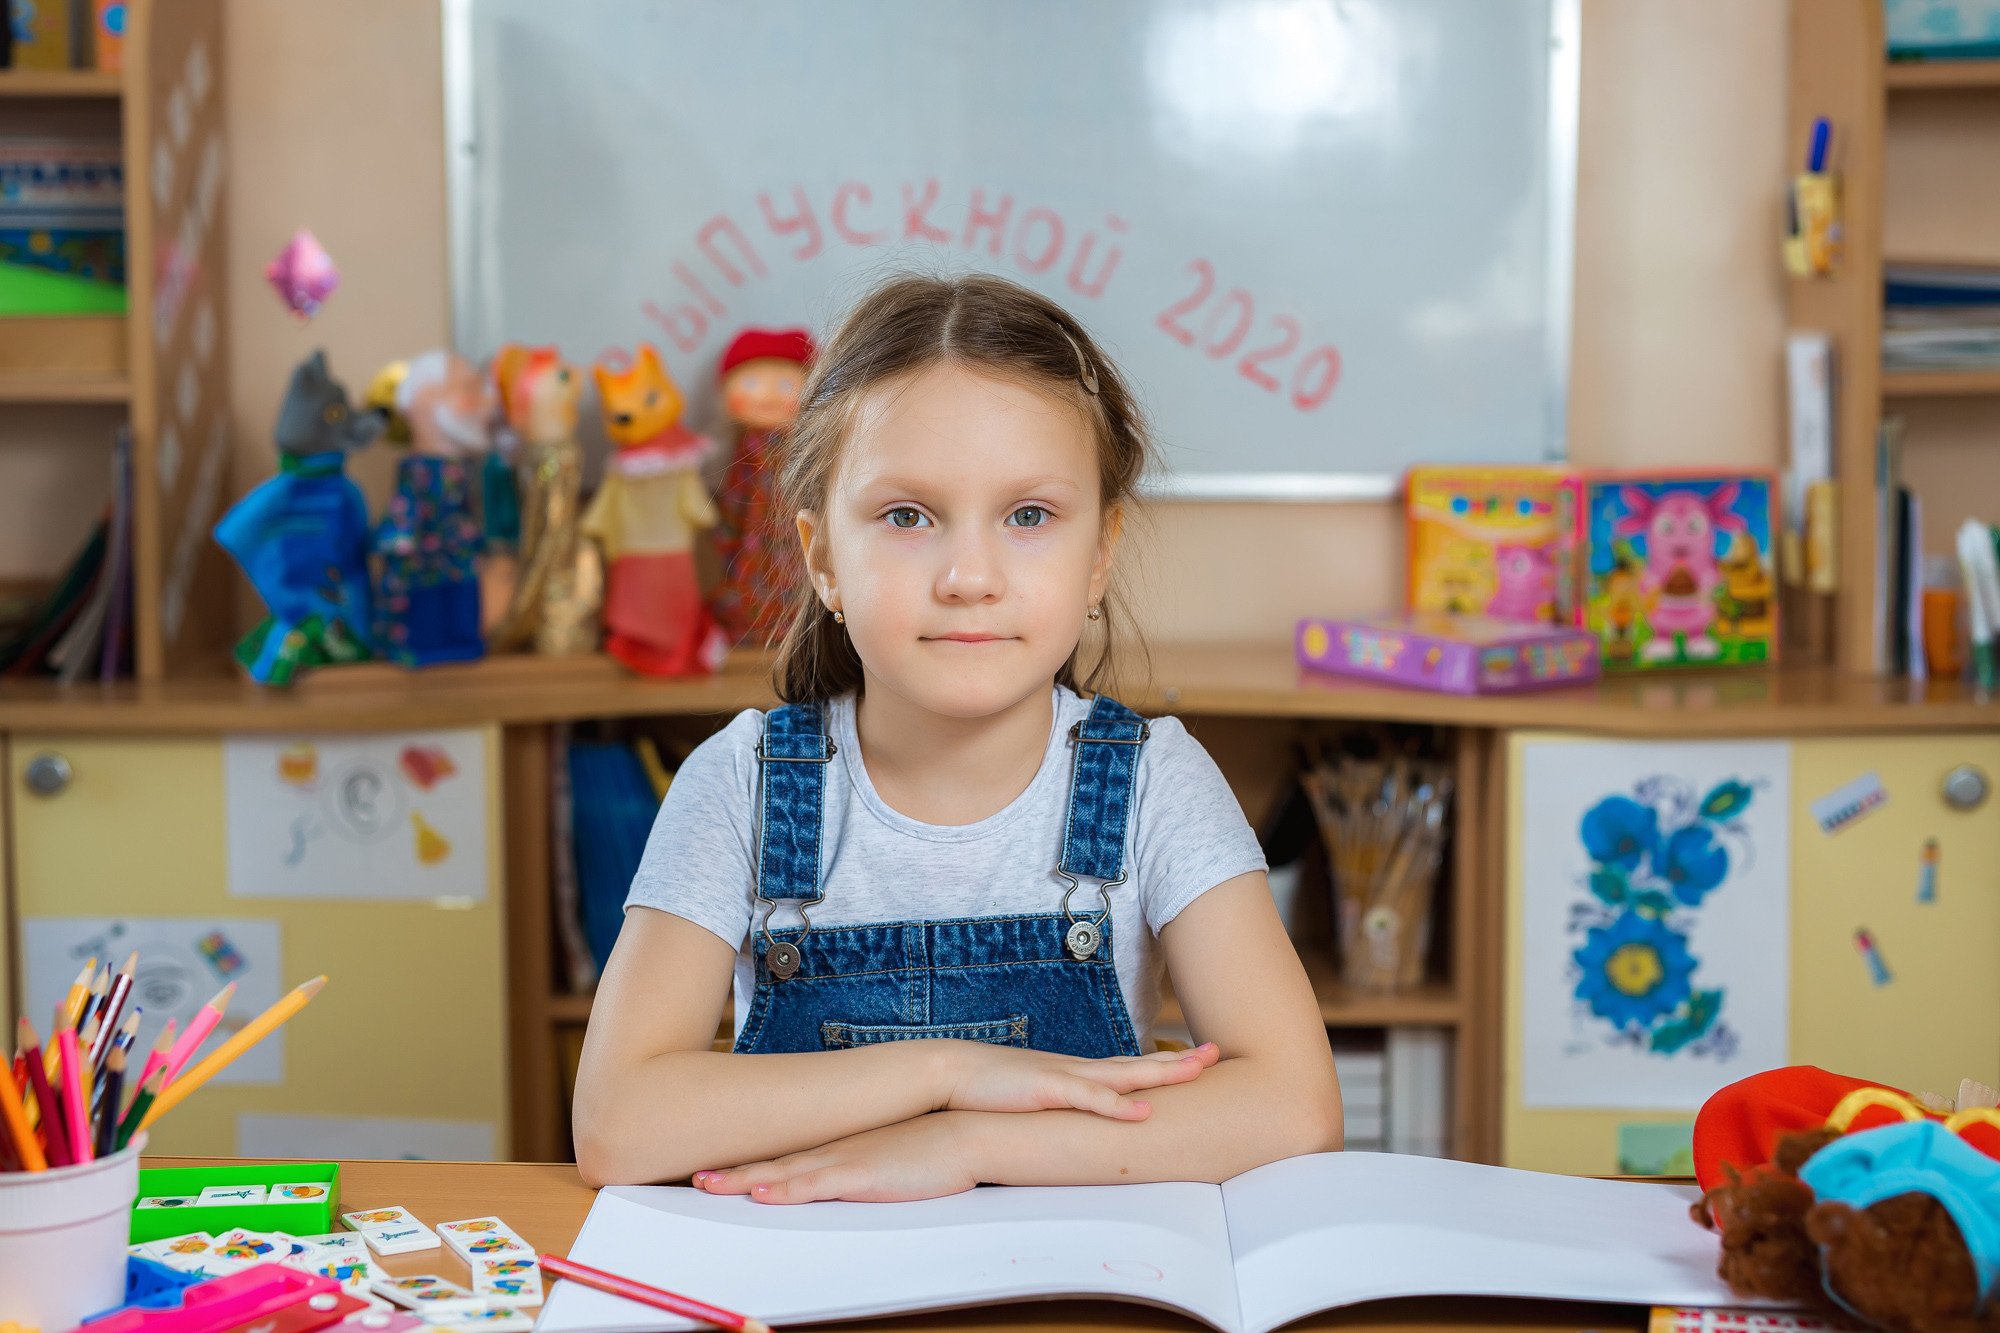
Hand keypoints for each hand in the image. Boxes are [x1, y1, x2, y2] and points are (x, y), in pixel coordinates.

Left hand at [694, 1112, 981, 1202]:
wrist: (962, 1134)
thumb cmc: (929, 1147)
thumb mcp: (886, 1155)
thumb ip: (862, 1163)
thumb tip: (845, 1175)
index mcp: (838, 1147)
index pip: (784, 1157)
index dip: (748, 1163)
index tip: (717, 1167)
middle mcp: (833, 1150)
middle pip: (772, 1163)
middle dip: (732, 1171)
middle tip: (696, 1176)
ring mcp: (844, 1161)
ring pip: (782, 1173)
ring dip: (744, 1180)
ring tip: (708, 1184)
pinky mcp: (861, 1175)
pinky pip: (814, 1185)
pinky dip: (785, 1189)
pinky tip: (762, 1192)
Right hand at [940, 1041, 1217, 1120]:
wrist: (951, 1072)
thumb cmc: (989, 1089)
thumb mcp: (1033, 1099)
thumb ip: (1058, 1108)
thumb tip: (1078, 1124)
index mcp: (1076, 1073)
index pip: (1129, 1066)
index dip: (1164, 1063)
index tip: (1198, 1059)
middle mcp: (1078, 1070)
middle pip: (1138, 1064)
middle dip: (1179, 1060)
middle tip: (1217, 1052)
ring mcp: (1065, 1077)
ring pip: (1123, 1074)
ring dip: (1161, 1073)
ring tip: (1197, 1071)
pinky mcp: (1046, 1089)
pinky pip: (1088, 1098)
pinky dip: (1117, 1104)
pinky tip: (1142, 1109)